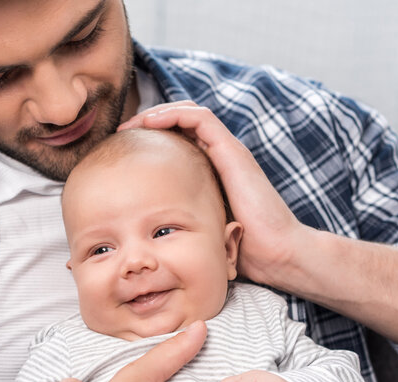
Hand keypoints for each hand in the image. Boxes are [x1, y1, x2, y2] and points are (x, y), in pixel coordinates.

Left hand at [118, 102, 315, 286]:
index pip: (180, 141)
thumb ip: (178, 225)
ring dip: (159, 112)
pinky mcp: (232, 152)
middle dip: (150, 120)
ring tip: (133, 123)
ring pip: (190, 113)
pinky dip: (174, 115)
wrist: (275, 253)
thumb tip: (141, 242)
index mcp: (211, 172)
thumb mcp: (198, 232)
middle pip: (183, 122)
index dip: (151, 138)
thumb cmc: (240, 251)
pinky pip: (201, 119)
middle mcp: (220, 157)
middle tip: (122, 131)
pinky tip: (150, 123)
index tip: (122, 151)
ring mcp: (228, 152)